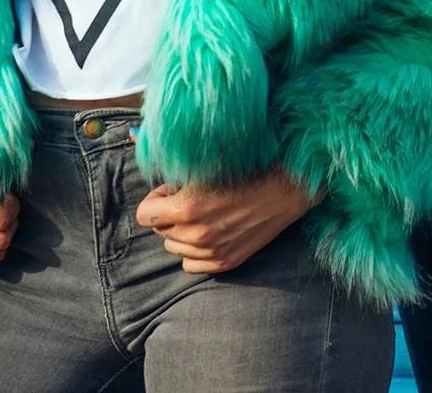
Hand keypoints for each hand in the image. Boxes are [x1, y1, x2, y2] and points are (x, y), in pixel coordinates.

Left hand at [136, 171, 317, 274]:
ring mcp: (211, 252)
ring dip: (182, 232)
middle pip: (159, 230)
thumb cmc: (247, 170)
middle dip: (170, 214)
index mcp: (187, 209)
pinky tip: (211, 233)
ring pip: (174, 247)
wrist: (287, 188)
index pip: (144, 215)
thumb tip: (147, 166)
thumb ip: (174, 176)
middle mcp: (196, 235)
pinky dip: (194, 251)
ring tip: (204, 215)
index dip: (156, 199)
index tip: (172, 191)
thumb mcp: (206, 166)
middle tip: (191, 199)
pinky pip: (190, 264)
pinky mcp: (225, 262)